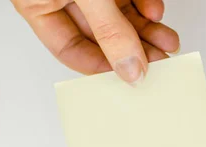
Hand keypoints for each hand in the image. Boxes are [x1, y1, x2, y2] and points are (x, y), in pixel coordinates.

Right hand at [12, 0, 179, 84]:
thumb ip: (109, 29)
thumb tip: (131, 69)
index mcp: (38, 3)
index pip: (69, 49)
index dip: (102, 67)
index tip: (131, 79)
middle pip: (101, 35)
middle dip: (134, 49)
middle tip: (159, 63)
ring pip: (119, 17)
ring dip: (146, 30)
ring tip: (167, 42)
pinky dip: (145, 3)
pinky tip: (155, 11)